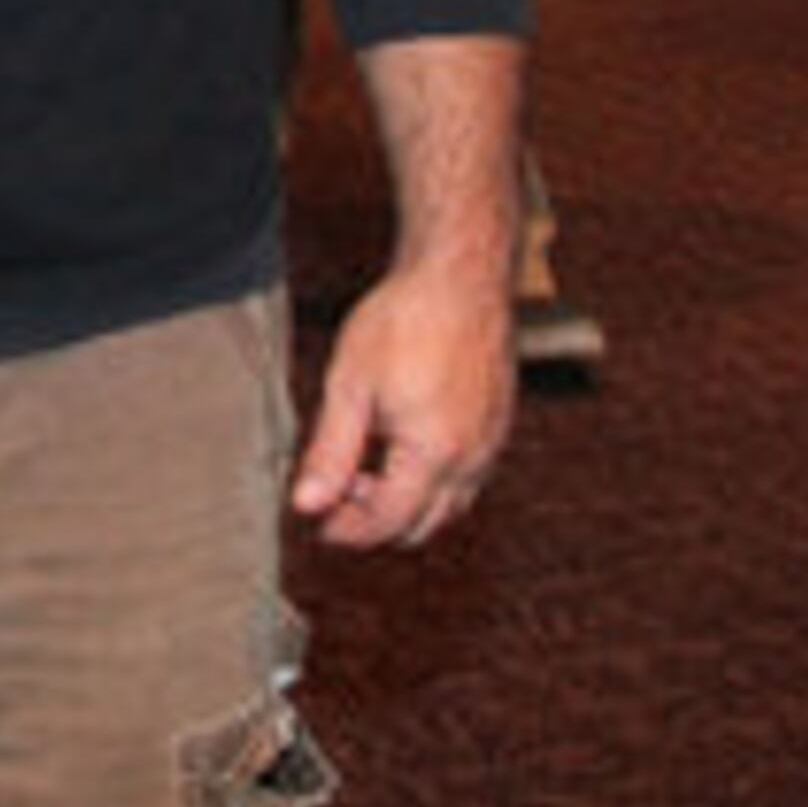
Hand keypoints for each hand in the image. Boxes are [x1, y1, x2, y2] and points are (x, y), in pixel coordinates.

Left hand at [290, 266, 511, 551]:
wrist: (460, 276)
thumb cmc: (402, 322)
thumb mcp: (349, 386)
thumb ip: (329, 452)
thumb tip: (306, 505)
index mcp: (433, 453)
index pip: (389, 521)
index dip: (350, 530)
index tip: (319, 523)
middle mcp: (473, 458)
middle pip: (424, 525)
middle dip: (376, 522)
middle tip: (335, 495)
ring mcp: (493, 442)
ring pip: (451, 505)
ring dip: (407, 503)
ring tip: (363, 468)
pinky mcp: (501, 424)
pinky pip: (469, 477)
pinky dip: (433, 482)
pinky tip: (400, 446)